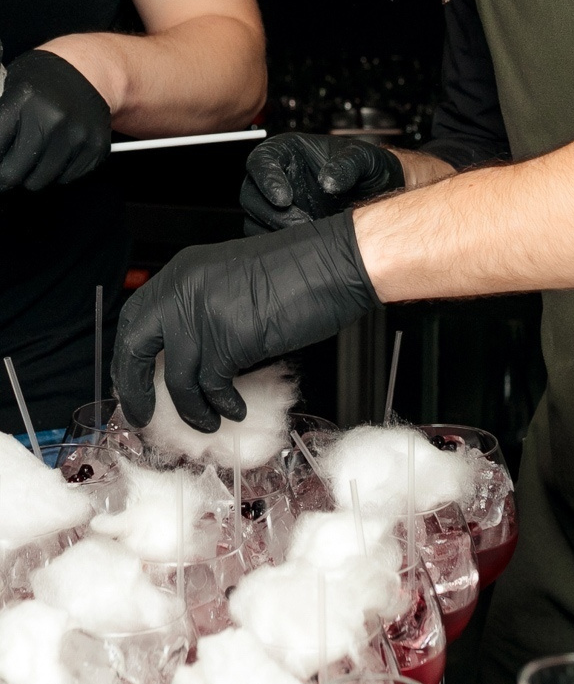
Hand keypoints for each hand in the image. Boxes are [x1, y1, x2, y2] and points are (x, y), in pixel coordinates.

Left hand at [0, 50, 111, 191]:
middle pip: (13, 174)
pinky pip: (66, 178)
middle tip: (11, 165)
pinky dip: (59, 171)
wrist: (89, 72)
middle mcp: (52, 119)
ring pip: (39, 181)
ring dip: (34, 173)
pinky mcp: (95, 148)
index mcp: (24, 100)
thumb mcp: (11, 87)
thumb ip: (1, 120)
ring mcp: (77, 136)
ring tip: (38, 152)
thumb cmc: (44, 80)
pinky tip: (59, 150)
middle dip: (8, 174)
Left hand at [112, 212, 379, 431]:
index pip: (135, 317)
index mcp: (183, 272)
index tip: (134, 382)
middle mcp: (184, 288)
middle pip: (136, 347)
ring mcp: (204, 313)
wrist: (335, 262)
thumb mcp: (233, 281)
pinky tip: (234, 409)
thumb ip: (203, 308)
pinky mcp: (230, 337)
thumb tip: (184, 355)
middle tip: (143, 414)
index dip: (129, 356)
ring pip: (176, 377)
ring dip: (188, 409)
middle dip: (135, 388)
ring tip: (205, 422)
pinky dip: (220, 405)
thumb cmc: (299, 270)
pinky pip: (211, 386)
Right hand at [241, 133, 404, 232]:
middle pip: (252, 194)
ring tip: (308, 234)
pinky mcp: (283, 226)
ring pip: (256, 219)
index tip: (284, 198)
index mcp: (287, 151)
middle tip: (301, 223)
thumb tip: (328, 181)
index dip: (267, 179)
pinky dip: (280, 244)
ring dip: (276, 231)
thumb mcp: (364, 158)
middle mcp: (278, 176)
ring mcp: (278, 203)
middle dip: (272, 213)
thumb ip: (347, 165)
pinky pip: (267, 237)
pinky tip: (304, 244)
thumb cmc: (367, 167)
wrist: (379, 190)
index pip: (262, 161)